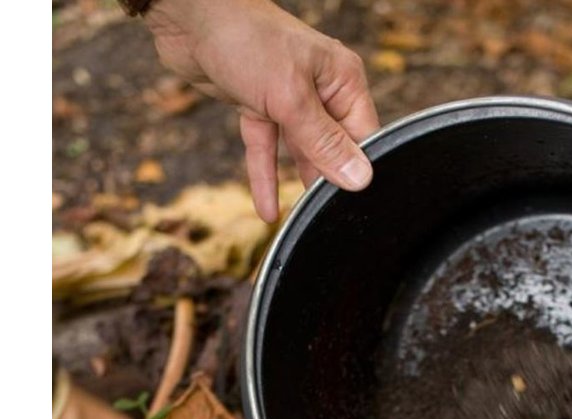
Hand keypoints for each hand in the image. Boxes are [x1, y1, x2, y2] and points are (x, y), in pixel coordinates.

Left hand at [143, 0, 379, 221]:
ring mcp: (289, 98)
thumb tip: (359, 179)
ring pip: (301, 151)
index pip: (363, 136)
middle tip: (327, 220)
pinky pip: (268, 149)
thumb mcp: (290, 98)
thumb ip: (323, 142)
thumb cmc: (245, 39)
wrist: (186, 13)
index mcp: (342, 80)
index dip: (359, 170)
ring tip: (304, 221)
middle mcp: (321, 89)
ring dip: (298, 184)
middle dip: (329, 181)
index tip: (354, 206)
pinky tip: (267, 210)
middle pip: (334, 147)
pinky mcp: (259, 105)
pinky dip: (265, 176)